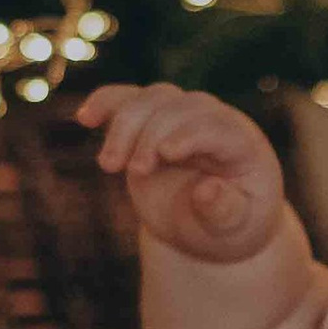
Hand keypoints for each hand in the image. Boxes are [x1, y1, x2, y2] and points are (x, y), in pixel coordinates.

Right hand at [81, 84, 288, 265]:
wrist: (209, 223)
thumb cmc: (229, 225)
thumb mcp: (234, 229)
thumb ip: (224, 212)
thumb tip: (207, 190)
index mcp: (242, 146)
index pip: (217, 128)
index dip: (192, 135)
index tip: (166, 153)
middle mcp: (213, 121)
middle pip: (179, 109)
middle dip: (151, 136)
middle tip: (134, 172)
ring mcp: (180, 118)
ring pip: (150, 100)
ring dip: (125, 126)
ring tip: (108, 166)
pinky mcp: (150, 122)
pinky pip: (127, 100)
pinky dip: (105, 103)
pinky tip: (85, 118)